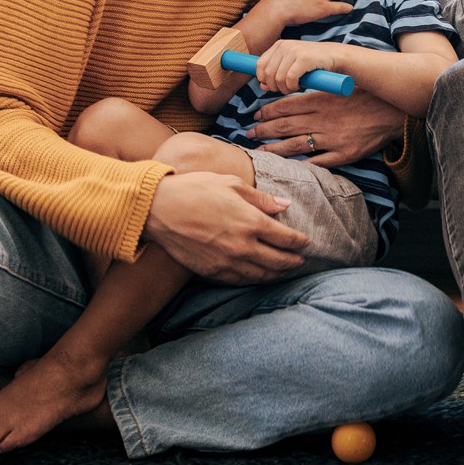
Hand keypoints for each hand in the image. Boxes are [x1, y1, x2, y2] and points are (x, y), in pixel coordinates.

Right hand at [143, 171, 307, 283]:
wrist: (158, 209)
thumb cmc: (194, 189)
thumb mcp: (230, 184)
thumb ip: (261, 198)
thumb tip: (284, 205)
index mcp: (251, 221)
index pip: (286, 238)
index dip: (299, 241)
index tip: (305, 242)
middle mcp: (243, 245)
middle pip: (279, 261)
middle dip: (293, 261)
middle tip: (300, 260)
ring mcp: (228, 261)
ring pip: (261, 275)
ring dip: (277, 274)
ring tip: (284, 271)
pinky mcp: (212, 271)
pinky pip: (241, 280)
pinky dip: (255, 280)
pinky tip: (259, 276)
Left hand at [250, 88, 403, 167]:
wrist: (394, 112)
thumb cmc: (367, 97)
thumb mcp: (340, 88)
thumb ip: (317, 93)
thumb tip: (292, 95)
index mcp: (322, 101)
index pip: (287, 106)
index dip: (268, 111)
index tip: (256, 115)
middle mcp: (324, 120)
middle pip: (285, 126)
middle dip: (264, 131)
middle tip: (248, 134)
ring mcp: (333, 139)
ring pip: (295, 145)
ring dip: (274, 149)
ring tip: (258, 151)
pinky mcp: (344, 154)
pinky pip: (317, 162)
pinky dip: (300, 165)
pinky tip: (286, 167)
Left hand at [254, 39, 351, 95]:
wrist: (335, 57)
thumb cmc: (312, 63)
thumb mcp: (291, 66)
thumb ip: (275, 73)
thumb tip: (261, 86)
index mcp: (279, 45)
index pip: (260, 66)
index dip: (264, 80)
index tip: (274, 86)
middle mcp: (284, 46)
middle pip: (267, 74)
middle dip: (274, 86)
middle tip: (285, 90)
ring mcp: (294, 51)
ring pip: (278, 78)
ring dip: (284, 88)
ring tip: (293, 88)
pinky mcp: (304, 58)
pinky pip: (290, 78)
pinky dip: (292, 86)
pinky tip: (299, 86)